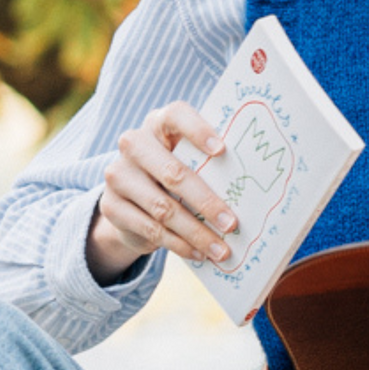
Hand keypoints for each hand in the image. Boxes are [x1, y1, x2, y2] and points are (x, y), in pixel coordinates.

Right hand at [87, 100, 238, 283]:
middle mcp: (133, 144)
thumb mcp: (188, 160)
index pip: (176, 116)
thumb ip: (210, 162)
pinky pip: (151, 229)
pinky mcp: (111, 207)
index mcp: (158, 124)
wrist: (132, 201)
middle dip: (207, 202)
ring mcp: (118, 176)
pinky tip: (200, 253)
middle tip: (232, 224)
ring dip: (197, 233)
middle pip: (173, 173)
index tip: (222, 151)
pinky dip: (180, 245)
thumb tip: (257, 179)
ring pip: (163, 208)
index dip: (198, 130)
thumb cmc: (174, 172)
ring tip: (222, 250)